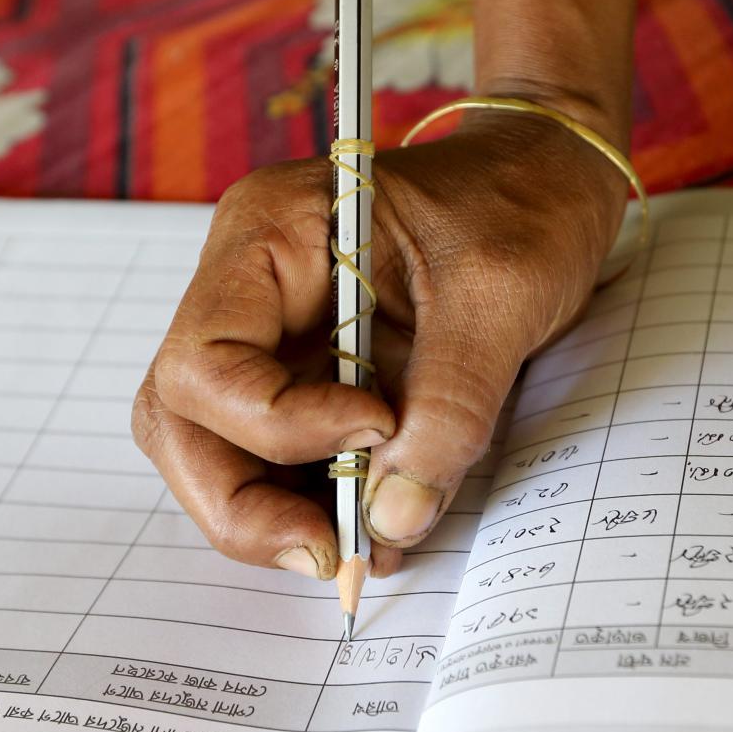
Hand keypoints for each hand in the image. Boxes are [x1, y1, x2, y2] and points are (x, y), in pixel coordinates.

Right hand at [133, 114, 623, 577]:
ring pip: (215, 448)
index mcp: (269, 232)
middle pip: (182, 417)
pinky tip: (373, 530)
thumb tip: (395, 519)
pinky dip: (313, 503)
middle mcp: (247, 286)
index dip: (275, 424)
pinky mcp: (307, 373)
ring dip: (272, 511)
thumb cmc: (522, 203)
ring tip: (355, 549)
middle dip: (241, 500)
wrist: (550, 178)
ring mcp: (270, 333)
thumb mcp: (501, 297)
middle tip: (327, 552)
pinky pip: (278, 455)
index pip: (207, 360)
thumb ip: (448, 407)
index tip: (376, 430)